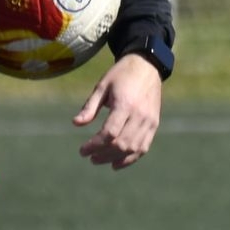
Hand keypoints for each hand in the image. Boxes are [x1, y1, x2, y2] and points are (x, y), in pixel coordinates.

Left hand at [72, 53, 162, 169]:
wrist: (147, 66)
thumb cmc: (121, 75)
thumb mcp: (102, 86)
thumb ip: (90, 107)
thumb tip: (76, 124)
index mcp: (125, 104)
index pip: (109, 133)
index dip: (94, 145)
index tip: (82, 150)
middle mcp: (140, 115)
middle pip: (121, 144)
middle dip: (103, 154)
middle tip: (89, 156)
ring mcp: (149, 122)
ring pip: (133, 149)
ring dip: (115, 159)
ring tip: (98, 160)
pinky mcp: (154, 124)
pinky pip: (143, 147)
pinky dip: (130, 158)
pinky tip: (116, 164)